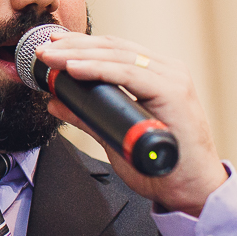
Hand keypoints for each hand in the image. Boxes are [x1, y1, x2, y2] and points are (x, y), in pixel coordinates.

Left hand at [35, 33, 227, 216]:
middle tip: (43, 52)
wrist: (193, 191)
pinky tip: (74, 69)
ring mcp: (172, 79)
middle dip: (73, 47)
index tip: (51, 47)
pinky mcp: (173, 93)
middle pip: (112, 47)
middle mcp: (166, 70)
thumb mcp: (114, 134)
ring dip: (79, 55)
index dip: (80, 44)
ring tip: (51, 58)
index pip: (112, 49)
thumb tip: (55, 102)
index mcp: (155, 74)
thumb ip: (87, 116)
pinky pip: (129, 75)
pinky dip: (98, 69)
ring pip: (117, 56)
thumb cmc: (160, 163)